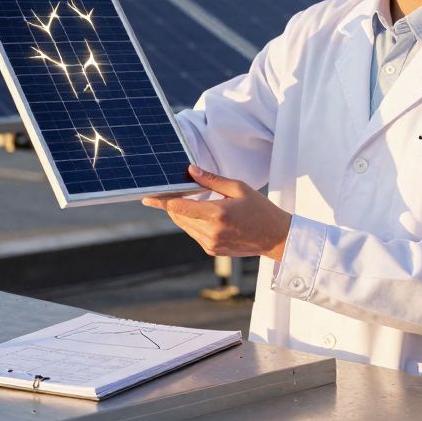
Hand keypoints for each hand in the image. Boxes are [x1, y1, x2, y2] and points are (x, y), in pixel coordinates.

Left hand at [143, 165, 291, 260]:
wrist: (275, 237)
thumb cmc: (259, 209)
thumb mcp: (238, 188)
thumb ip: (212, 180)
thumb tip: (190, 170)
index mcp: (217, 214)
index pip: (180, 207)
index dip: (161, 201)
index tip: (146, 198)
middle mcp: (211, 232)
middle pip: (178, 216)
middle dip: (173, 204)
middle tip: (173, 191)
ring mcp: (211, 244)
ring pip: (184, 225)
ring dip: (183, 213)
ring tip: (196, 202)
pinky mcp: (212, 250)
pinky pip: (194, 233)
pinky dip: (193, 222)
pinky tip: (207, 215)